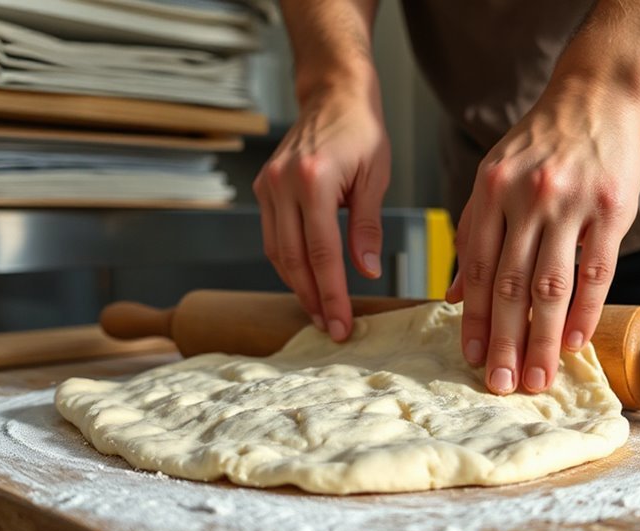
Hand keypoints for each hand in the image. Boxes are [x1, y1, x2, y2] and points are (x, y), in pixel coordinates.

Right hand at [253, 90, 390, 340]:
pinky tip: (305, 280)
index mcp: (313, 180)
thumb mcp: (375, 177)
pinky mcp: (263, 187)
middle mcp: (283, 183)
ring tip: (320, 311)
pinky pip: (272, 236)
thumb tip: (365, 271)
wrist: (333, 94)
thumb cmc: (361, 131)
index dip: (332, 293)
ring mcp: (268, 185)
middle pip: (293, 259)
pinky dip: (287, 262)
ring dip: (297, 285)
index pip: (322, 252)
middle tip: (332, 328)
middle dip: (312, 298)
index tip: (342, 324)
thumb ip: (367, 226)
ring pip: (276, 252)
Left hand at [446, 86, 639, 394]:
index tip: (472, 358)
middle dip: (505, 340)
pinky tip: (574, 342)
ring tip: (538, 376)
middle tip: (502, 383)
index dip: (476, 317)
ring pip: (553, 284)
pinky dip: (585, 310)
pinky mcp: (612, 209)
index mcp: (492, 191)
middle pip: (513, 283)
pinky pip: (597, 270)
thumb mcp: (494, 178)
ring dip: (543, 337)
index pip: (480, 267)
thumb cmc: (539, 146)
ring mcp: (571, 204)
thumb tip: (456, 296)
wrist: (596, 98)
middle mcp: (527, 198)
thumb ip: (474, 234)